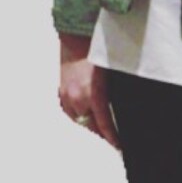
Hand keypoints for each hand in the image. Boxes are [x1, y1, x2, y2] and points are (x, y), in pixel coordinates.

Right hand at [58, 33, 120, 150]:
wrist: (76, 36)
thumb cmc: (98, 52)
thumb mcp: (111, 75)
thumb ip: (113, 95)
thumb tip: (121, 110)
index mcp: (93, 95)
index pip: (104, 125)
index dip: (112, 138)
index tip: (119, 146)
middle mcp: (77, 99)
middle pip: (91, 126)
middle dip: (102, 132)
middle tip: (113, 137)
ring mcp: (66, 96)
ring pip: (79, 119)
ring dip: (90, 123)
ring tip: (101, 126)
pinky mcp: (61, 90)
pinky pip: (69, 110)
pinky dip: (78, 113)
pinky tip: (85, 112)